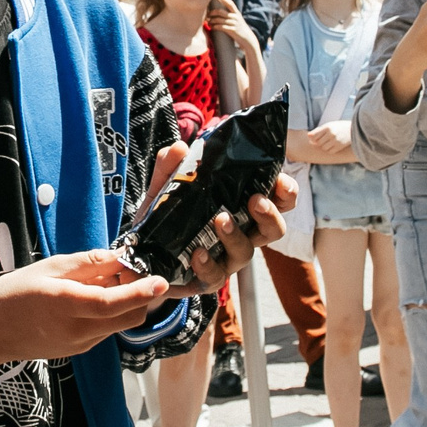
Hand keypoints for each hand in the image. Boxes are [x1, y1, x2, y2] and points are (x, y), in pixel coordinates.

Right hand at [0, 249, 172, 365]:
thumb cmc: (13, 293)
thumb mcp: (47, 268)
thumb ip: (86, 264)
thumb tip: (118, 257)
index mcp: (66, 306)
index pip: (112, 303)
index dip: (139, 292)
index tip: (160, 281)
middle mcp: (77, 331)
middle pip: (128, 318)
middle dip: (140, 296)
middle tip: (130, 272)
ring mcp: (80, 345)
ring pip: (119, 325)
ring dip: (125, 304)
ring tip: (104, 282)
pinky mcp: (79, 350)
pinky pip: (106, 331)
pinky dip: (110, 314)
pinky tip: (92, 298)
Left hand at [132, 143, 294, 297]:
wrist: (141, 255)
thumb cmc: (166, 217)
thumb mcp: (165, 188)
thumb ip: (170, 167)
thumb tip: (179, 148)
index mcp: (240, 208)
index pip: (276, 200)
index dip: (286, 193)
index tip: (282, 183)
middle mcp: (241, 234)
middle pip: (274, 230)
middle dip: (270, 215)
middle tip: (256, 200)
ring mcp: (226, 258)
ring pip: (246, 252)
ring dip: (236, 236)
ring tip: (220, 219)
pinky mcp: (206, 279)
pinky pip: (215, 276)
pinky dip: (207, 264)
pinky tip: (197, 253)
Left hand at [205, 0, 253, 50]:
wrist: (247, 38)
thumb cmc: (240, 28)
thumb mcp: (237, 19)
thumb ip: (231, 15)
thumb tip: (220, 11)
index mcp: (236, 13)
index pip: (230, 3)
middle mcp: (235, 17)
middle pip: (221, 12)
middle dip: (212, 12)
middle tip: (207, 15)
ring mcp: (234, 23)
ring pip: (219, 20)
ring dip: (211, 21)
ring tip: (208, 22)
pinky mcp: (232, 30)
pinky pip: (221, 27)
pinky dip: (215, 27)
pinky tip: (212, 27)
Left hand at [304, 120, 352, 161]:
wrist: (354, 129)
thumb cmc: (339, 127)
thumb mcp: (329, 125)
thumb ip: (318, 130)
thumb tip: (308, 136)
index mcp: (328, 127)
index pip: (315, 136)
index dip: (312, 139)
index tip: (313, 139)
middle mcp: (331, 134)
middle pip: (318, 143)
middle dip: (318, 143)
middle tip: (322, 141)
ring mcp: (336, 140)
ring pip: (324, 148)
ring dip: (323, 146)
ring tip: (327, 143)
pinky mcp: (340, 146)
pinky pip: (330, 151)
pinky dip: (329, 150)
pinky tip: (331, 146)